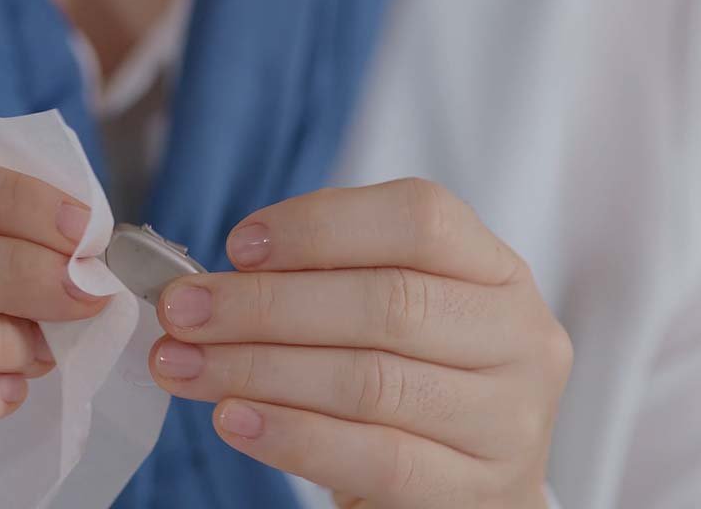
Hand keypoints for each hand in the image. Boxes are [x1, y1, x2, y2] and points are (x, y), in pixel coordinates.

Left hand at [151, 179, 571, 507]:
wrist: (462, 484)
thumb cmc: (413, 380)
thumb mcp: (390, 315)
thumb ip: (326, 283)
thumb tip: (216, 282)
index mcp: (495, 271)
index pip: (421, 219)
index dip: (322, 225)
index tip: (238, 246)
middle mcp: (517, 337)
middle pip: (386, 302)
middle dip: (266, 304)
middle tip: (184, 309)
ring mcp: (506, 420)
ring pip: (370, 381)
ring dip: (258, 367)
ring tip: (184, 363)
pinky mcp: (474, 493)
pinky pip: (374, 458)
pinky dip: (291, 435)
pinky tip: (232, 417)